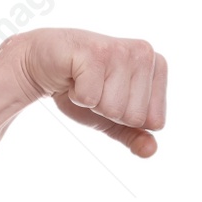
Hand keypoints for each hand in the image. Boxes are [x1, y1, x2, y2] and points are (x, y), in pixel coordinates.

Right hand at [16, 27, 166, 156]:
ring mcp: (120, 50)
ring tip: (85, 81)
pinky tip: (73, 77)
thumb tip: (150, 151)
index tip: (112, 96)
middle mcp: (144, 53)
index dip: (127, 118)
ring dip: (92, 103)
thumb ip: (135, 136)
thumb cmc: (84, 88)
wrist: (44, 65)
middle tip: (96, 88)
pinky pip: (90, 98)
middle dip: (109, 112)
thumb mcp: (114, 118)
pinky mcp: (94, 52)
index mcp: (158, 66)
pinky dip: (76, 96)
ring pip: (113, 109)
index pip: (155, 122)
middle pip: (135, 117)